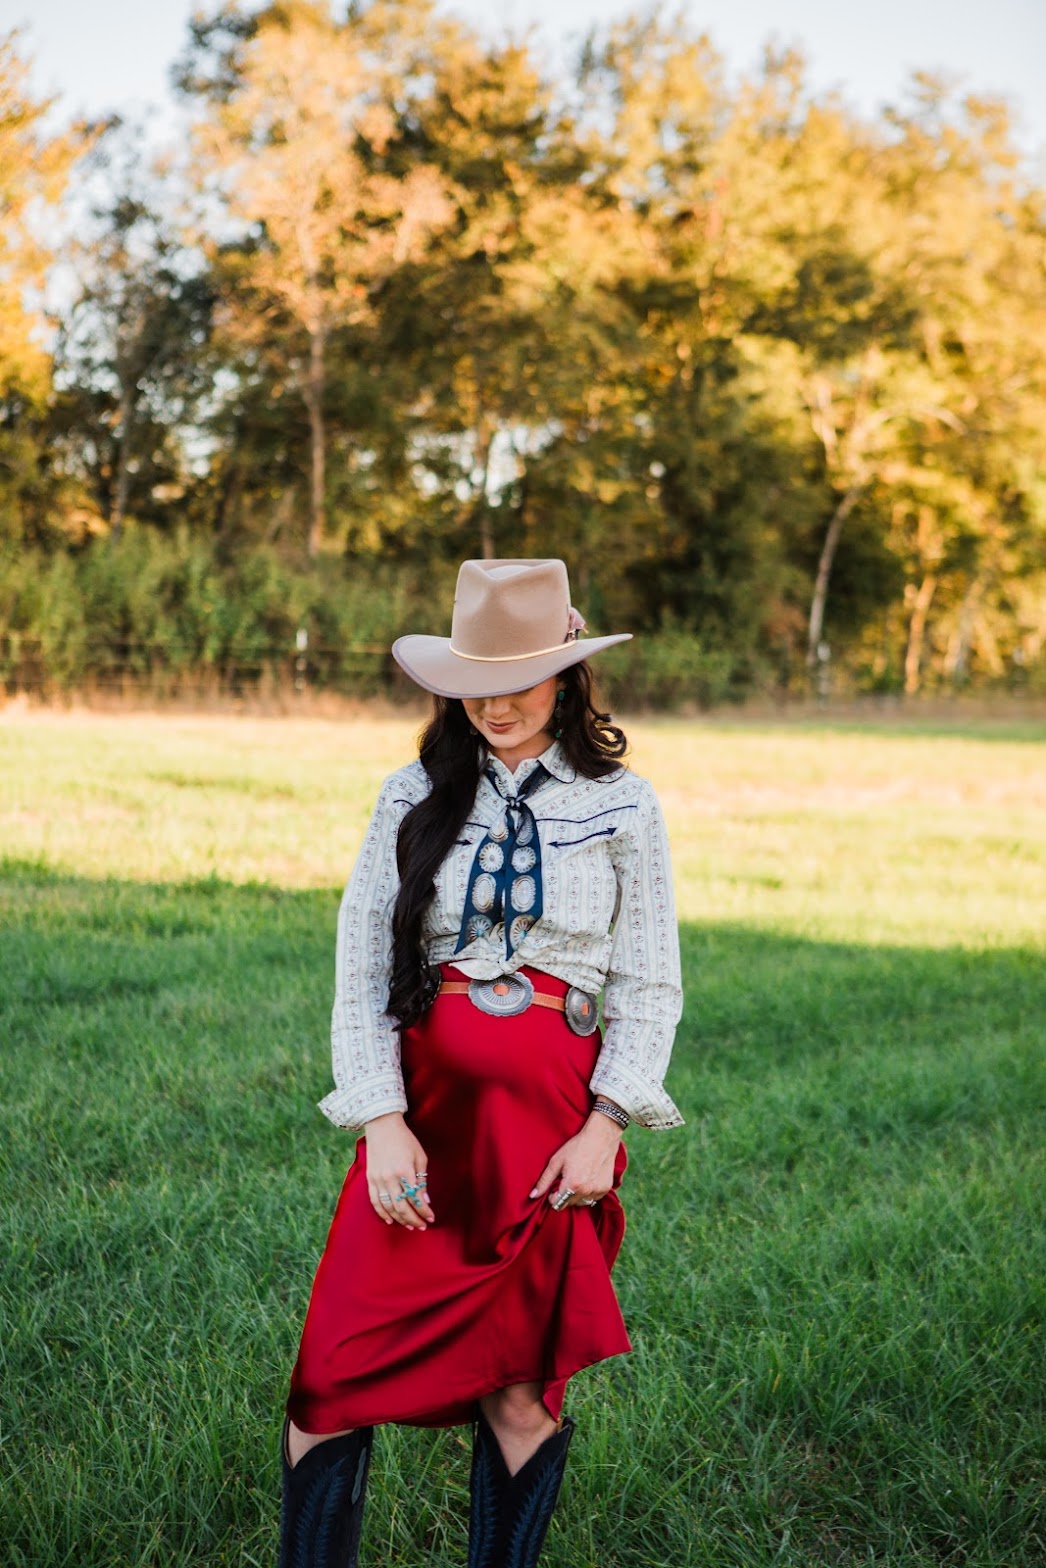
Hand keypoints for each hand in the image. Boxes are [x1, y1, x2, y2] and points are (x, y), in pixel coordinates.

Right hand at [364, 1113, 434, 1229]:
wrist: (382, 1126)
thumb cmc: (405, 1140)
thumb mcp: (420, 1156)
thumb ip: (422, 1179)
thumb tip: (425, 1200)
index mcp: (405, 1170)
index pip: (415, 1198)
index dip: (424, 1211)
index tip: (431, 1217)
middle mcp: (390, 1177)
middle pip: (402, 1207)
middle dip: (414, 1219)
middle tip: (422, 1225)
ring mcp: (378, 1179)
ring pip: (389, 1207)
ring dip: (400, 1219)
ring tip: (411, 1225)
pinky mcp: (370, 1179)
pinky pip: (375, 1201)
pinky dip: (382, 1213)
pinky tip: (390, 1220)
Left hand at [528, 1112, 621, 1209]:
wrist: (601, 1138)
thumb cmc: (577, 1146)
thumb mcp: (556, 1161)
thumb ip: (544, 1181)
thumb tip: (533, 1196)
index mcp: (572, 1185)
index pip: (557, 1204)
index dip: (552, 1196)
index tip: (554, 1186)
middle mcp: (585, 1191)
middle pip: (569, 1204)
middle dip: (564, 1195)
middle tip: (565, 1179)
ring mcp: (597, 1191)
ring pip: (581, 1203)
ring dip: (576, 1195)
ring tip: (577, 1179)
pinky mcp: (605, 1189)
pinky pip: (593, 1198)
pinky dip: (588, 1192)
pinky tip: (587, 1178)